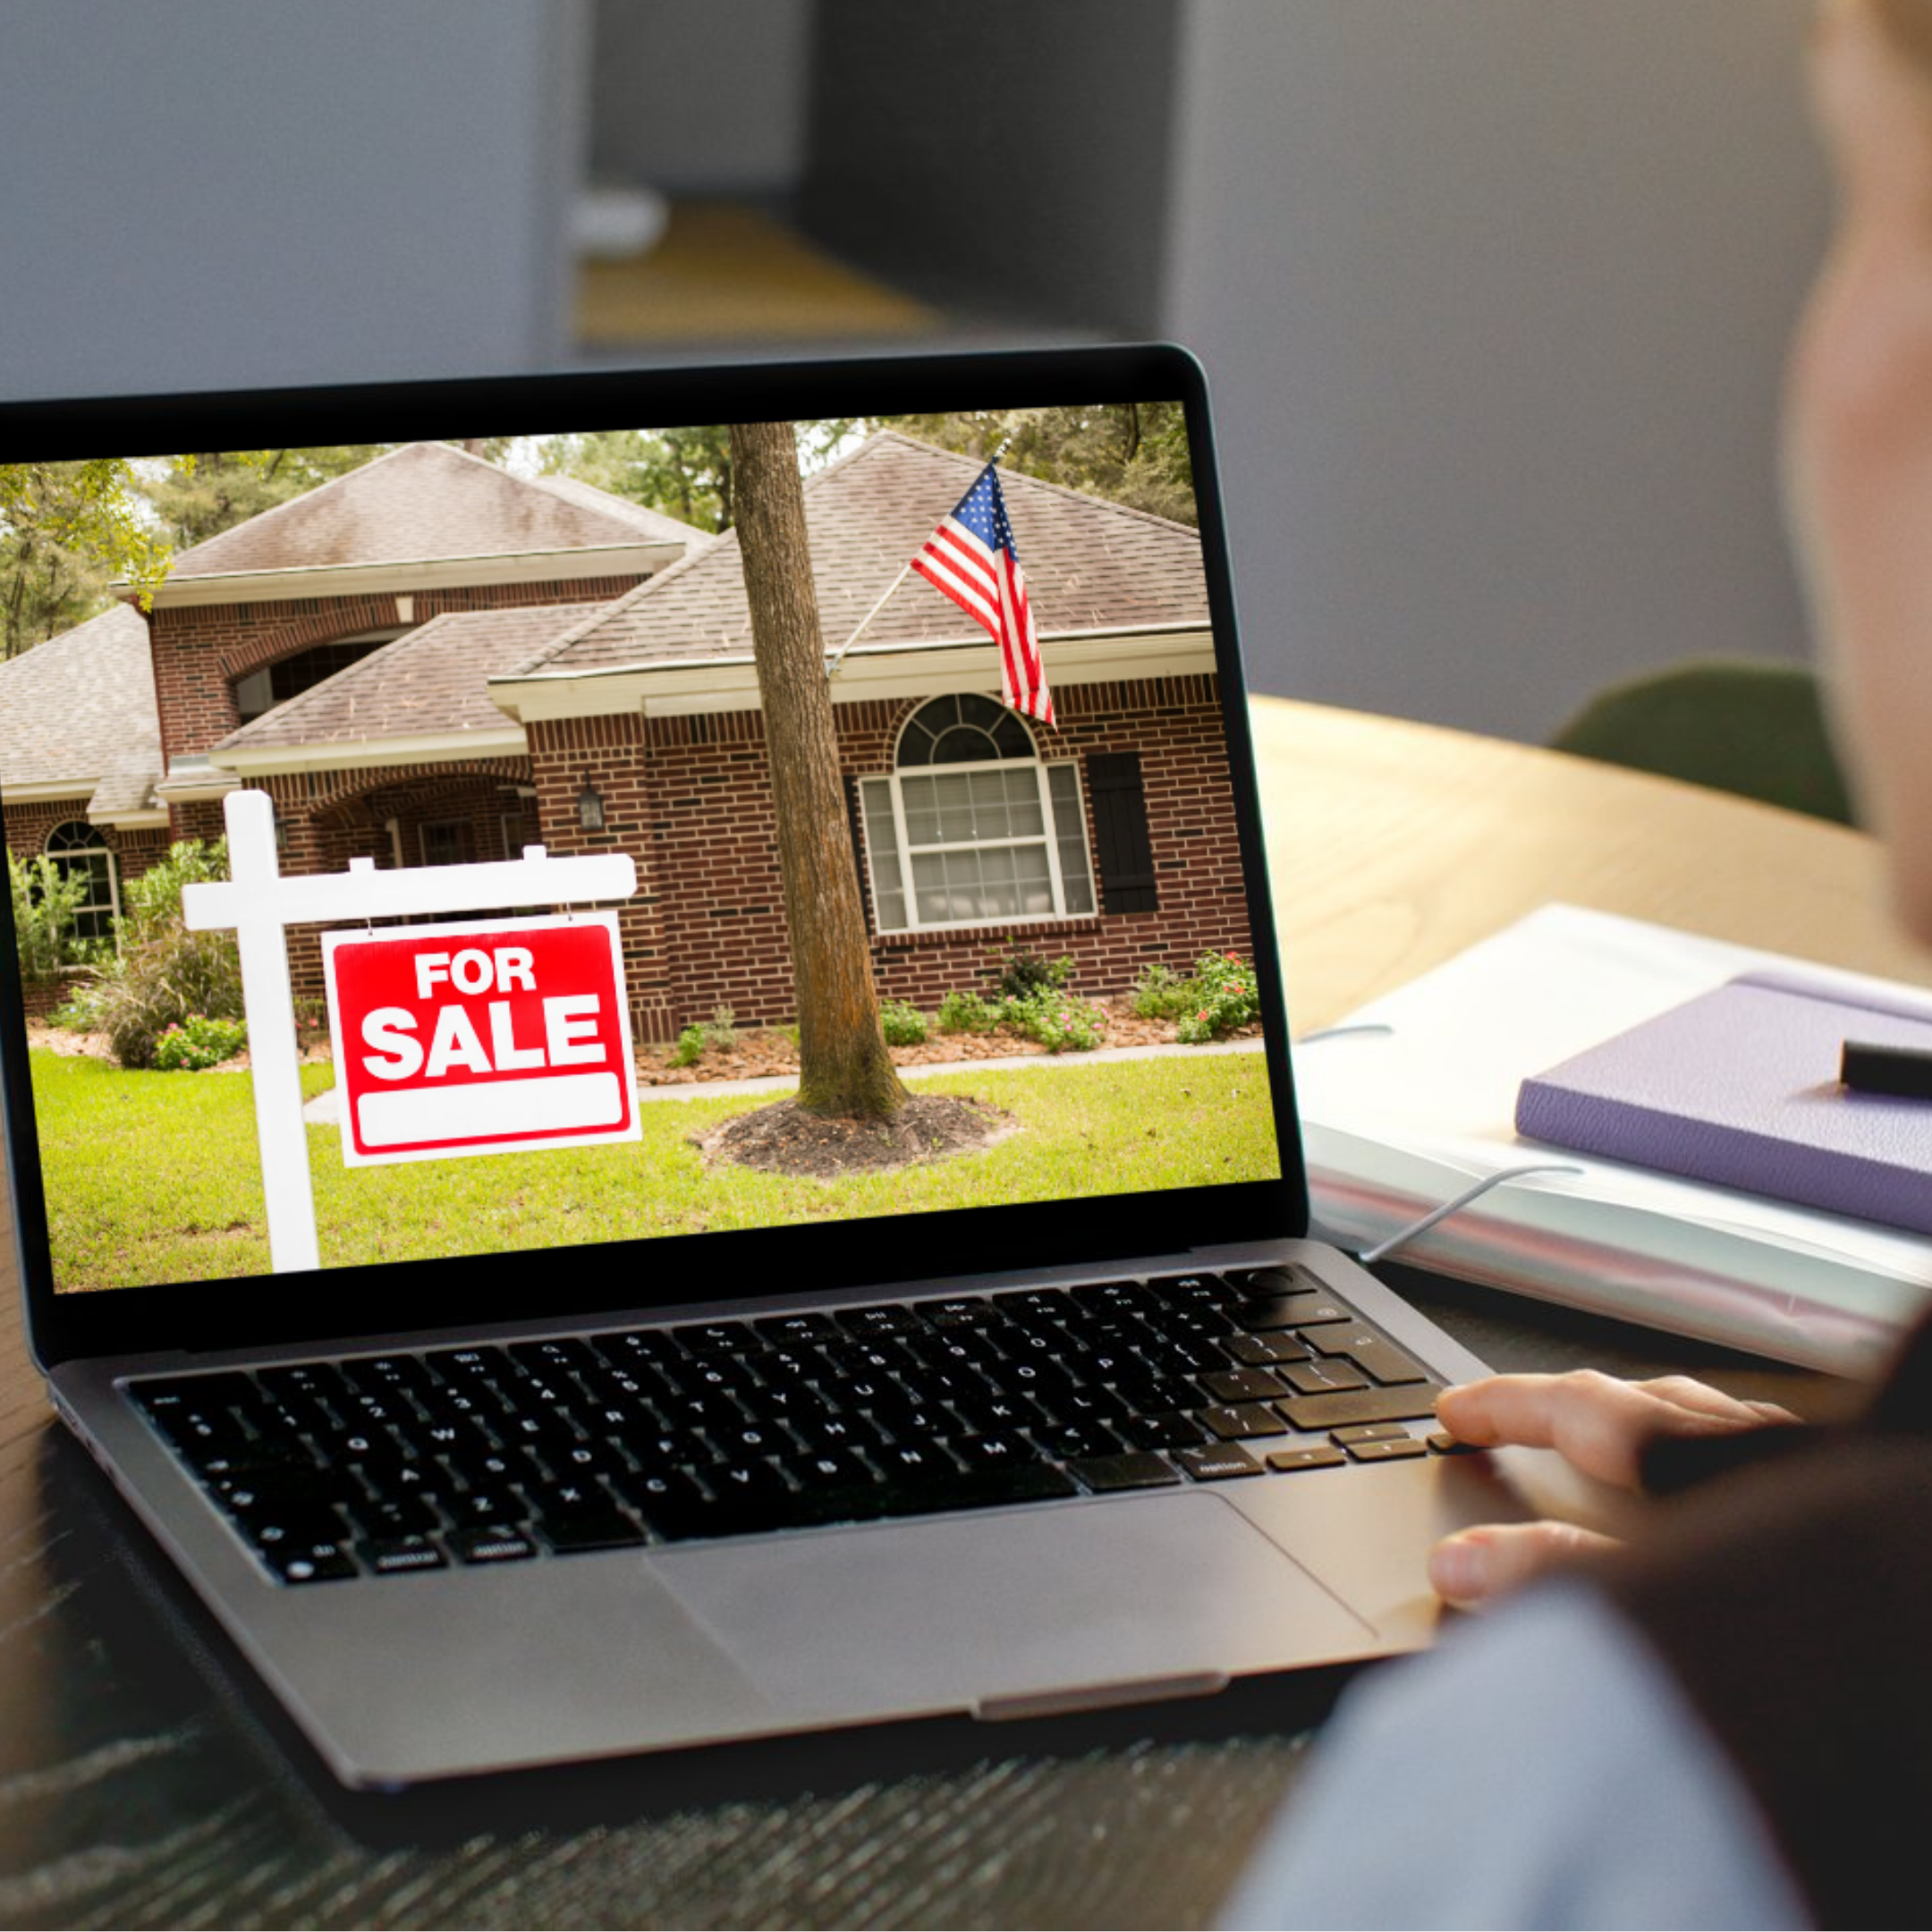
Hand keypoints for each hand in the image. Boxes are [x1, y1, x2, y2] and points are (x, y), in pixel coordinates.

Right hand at [1427, 1371, 1799, 1607]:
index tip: (1456, 1413)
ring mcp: (1810, 1465)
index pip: (1577, 1405)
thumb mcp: (1655, 1611)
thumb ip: (1552, 1577)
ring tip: (1596, 1449)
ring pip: (1707, 1417)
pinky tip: (1706, 1498)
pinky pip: (1753, 1449)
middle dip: (1565, 1404)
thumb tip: (1459, 1560)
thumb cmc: (1804, 1635)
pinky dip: (1703, 1453)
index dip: (1506, 1406)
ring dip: (1639, 1422)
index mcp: (1697, 1457)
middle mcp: (1755, 1444)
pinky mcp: (1845, 1490)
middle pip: (1641, 1397)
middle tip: (1505, 1421)